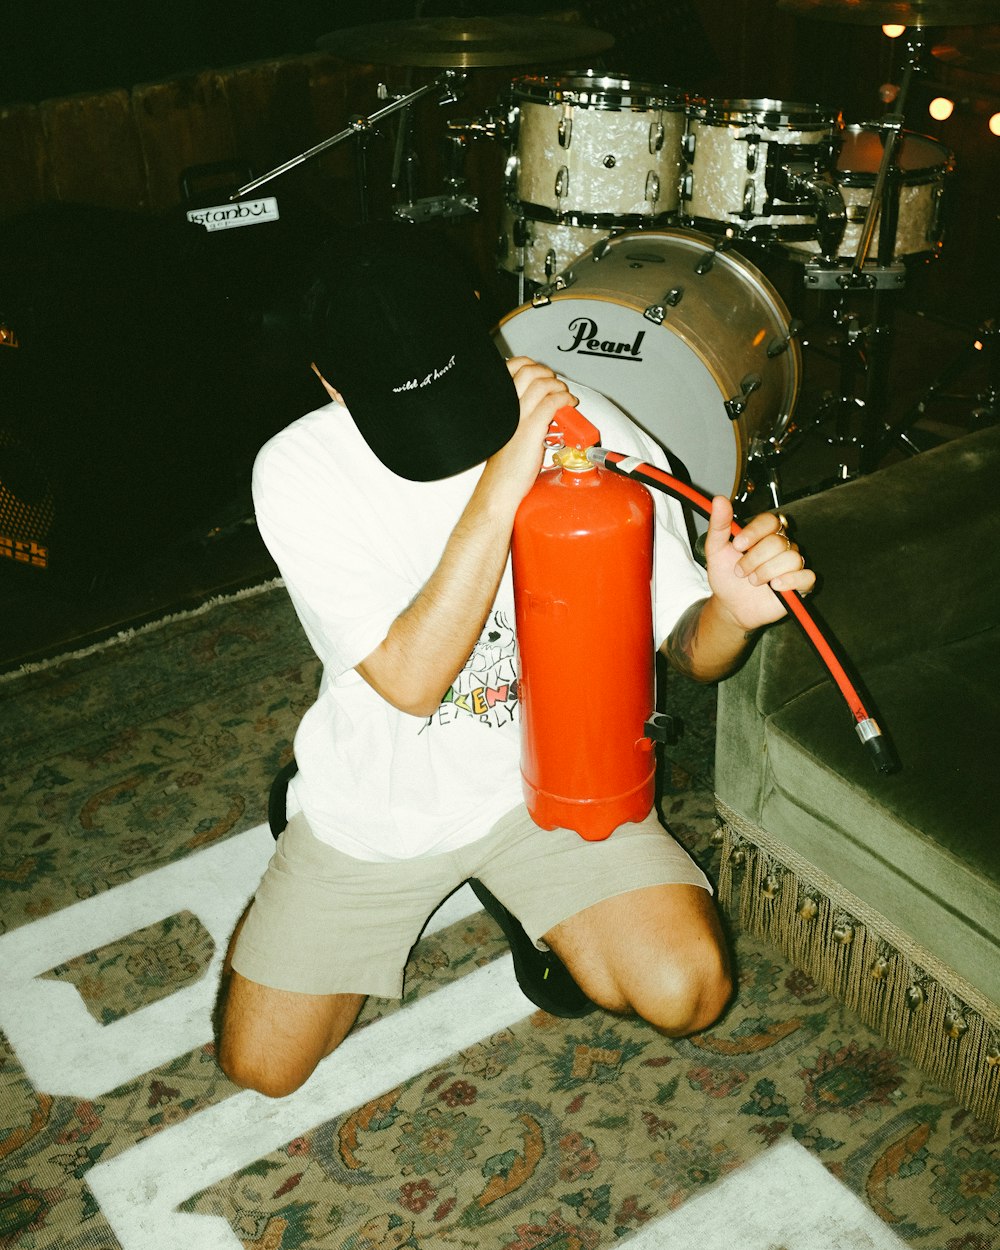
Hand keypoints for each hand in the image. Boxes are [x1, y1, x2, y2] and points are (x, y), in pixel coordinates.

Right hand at [479, 358, 577, 505]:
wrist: (498, 488)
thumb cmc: (501, 467)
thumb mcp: (505, 433)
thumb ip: (517, 416)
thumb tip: (537, 405)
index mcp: (498, 405)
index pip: (511, 367)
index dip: (530, 364)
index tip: (541, 373)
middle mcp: (506, 406)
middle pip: (528, 370)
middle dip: (548, 374)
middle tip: (555, 385)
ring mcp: (518, 416)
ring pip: (543, 384)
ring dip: (559, 386)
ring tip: (565, 396)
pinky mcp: (531, 429)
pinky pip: (553, 403)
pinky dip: (565, 399)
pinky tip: (569, 405)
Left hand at [703, 497, 815, 632]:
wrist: (730, 605)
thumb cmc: (727, 577)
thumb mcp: (716, 550)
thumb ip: (719, 525)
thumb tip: (719, 500)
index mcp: (763, 535)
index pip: (770, 520)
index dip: (755, 532)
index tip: (737, 546)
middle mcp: (781, 546)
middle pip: (778, 541)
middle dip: (754, 558)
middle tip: (740, 571)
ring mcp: (792, 565)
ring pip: (791, 558)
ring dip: (766, 571)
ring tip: (753, 581)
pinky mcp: (800, 584)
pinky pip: (807, 576)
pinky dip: (790, 581)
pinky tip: (774, 586)